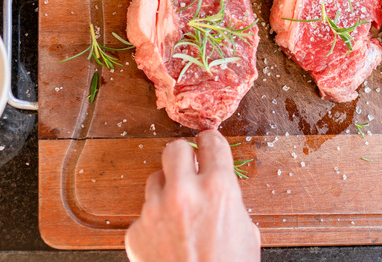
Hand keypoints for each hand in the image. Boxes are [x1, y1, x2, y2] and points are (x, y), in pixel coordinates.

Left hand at [125, 130, 260, 261]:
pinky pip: (144, 214)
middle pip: (174, 149)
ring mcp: (155, 211)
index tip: (207, 143)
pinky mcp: (135, 231)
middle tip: (189, 168)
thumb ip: (229, 201)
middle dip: (183, 157)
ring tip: (178, 212)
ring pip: (155, 180)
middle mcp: (184, 193)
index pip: (211, 142)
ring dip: (167, 190)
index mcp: (218, 189)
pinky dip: (154, 223)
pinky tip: (167, 240)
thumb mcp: (245, 231)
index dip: (210, 142)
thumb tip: (220, 189)